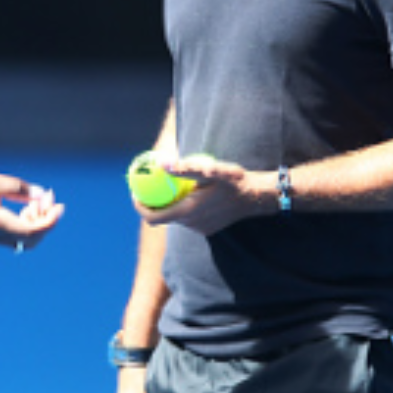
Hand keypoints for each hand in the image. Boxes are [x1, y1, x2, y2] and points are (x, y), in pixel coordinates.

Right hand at [0, 166, 64, 250]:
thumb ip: (18, 188)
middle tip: (47, 198)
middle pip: (31, 239)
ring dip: (36, 223)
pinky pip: (14, 236)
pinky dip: (25, 224)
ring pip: (24, 240)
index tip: (59, 206)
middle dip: (44, 220)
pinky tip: (25, 207)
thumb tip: (42, 194)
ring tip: (36, 200)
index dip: (50, 220)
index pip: (32, 231)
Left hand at [132, 155, 268, 235]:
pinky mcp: (208, 229)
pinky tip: (186, 194)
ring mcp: (200, 229)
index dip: (139, 206)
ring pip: (176, 218)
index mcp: (187, 212)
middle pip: (162, 218)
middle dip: (152, 203)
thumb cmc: (234, 181)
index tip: (135, 192)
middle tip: (148, 186)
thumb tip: (161, 163)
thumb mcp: (210, 170)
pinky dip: (183, 208)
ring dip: (169, 205)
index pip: (152, 218)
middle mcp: (192, 225)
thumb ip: (185, 169)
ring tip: (166, 187)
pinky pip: (189, 220)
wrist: (258, 197)